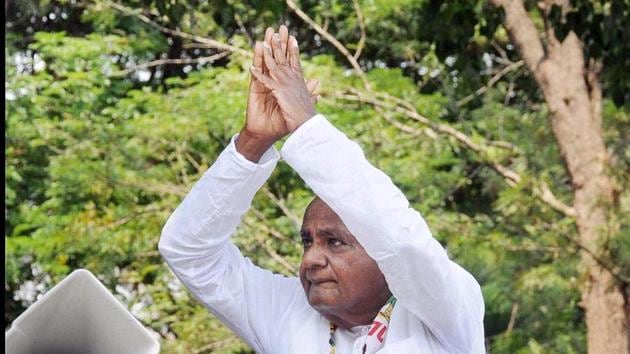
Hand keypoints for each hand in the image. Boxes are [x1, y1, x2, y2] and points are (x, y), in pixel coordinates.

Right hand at [238, 26, 318, 161]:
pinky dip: (257, 60)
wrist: (266, 134)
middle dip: (278, 44)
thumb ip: (305, 93)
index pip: (286, 65)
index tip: (293, 37)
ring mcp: (263, 83)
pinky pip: (257, 72)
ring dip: (267, 47)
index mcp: (282, 85)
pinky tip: (257, 48)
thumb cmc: (280, 122)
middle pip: (276, 59)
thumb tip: (317, 83)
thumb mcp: (295, 106)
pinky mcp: (255, 88)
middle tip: (280, 28)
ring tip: (268, 33)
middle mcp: (272, 81)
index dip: (289, 52)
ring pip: (265, 62)